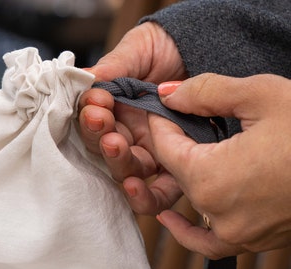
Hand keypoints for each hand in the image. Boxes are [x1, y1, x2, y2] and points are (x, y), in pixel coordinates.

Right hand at [78, 22, 185, 200]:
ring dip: (117, 161)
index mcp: (116, 115)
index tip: (93, 102)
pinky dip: (144, 197)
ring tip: (115, 143)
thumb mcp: (138, 50)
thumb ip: (113, 67)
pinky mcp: (178, 170)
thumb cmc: (169, 48)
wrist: (209, 45)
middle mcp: (132, 139)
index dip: (90, 120)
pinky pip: (160, 194)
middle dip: (99, 137)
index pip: (95, 128)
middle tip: (100, 119)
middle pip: (107, 154)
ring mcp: (154, 156)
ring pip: (128, 173)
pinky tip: (134, 187)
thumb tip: (83, 78)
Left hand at [147, 73, 290, 257]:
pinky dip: (190, 233)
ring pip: (191, 206)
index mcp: (210, 177)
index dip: (160, 124)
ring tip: (178, 160)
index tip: (160, 108)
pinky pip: (209, 244)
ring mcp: (235, 232)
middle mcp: (216, 211)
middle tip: (176, 123)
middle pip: (177, 176)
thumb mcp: (263, 95)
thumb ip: (208, 92)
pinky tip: (175, 219)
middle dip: (174, 148)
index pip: (165, 149)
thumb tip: (169, 95)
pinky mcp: (253, 242)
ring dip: (182, 183)